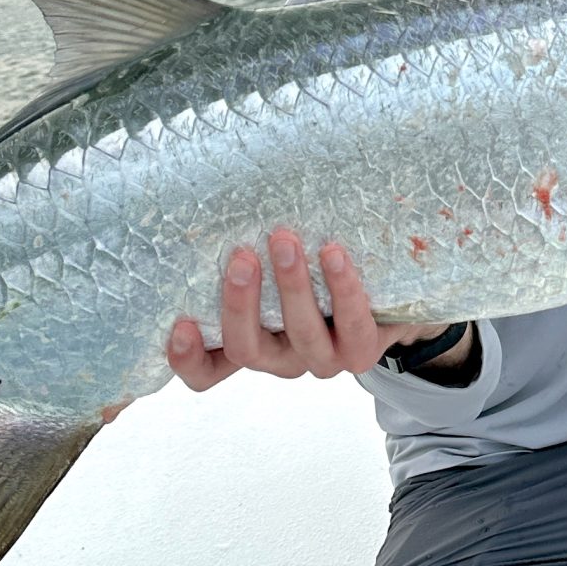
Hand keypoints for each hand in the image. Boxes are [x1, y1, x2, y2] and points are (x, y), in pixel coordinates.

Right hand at [166, 229, 449, 390]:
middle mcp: (279, 359)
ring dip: (292, 287)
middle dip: (240, 304)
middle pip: (246, 350)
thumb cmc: (313, 274)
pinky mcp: (360, 352)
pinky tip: (332, 252)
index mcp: (249, 343)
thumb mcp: (272, 267)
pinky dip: (342, 288)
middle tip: (242, 256)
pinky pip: (352, 326)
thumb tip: (216, 194)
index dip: (187, 359)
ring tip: (286, 241)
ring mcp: (319, 360)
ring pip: (300, 337)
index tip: (180, 323)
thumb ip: (246, 251)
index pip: (206, 371)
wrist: (386, 296)